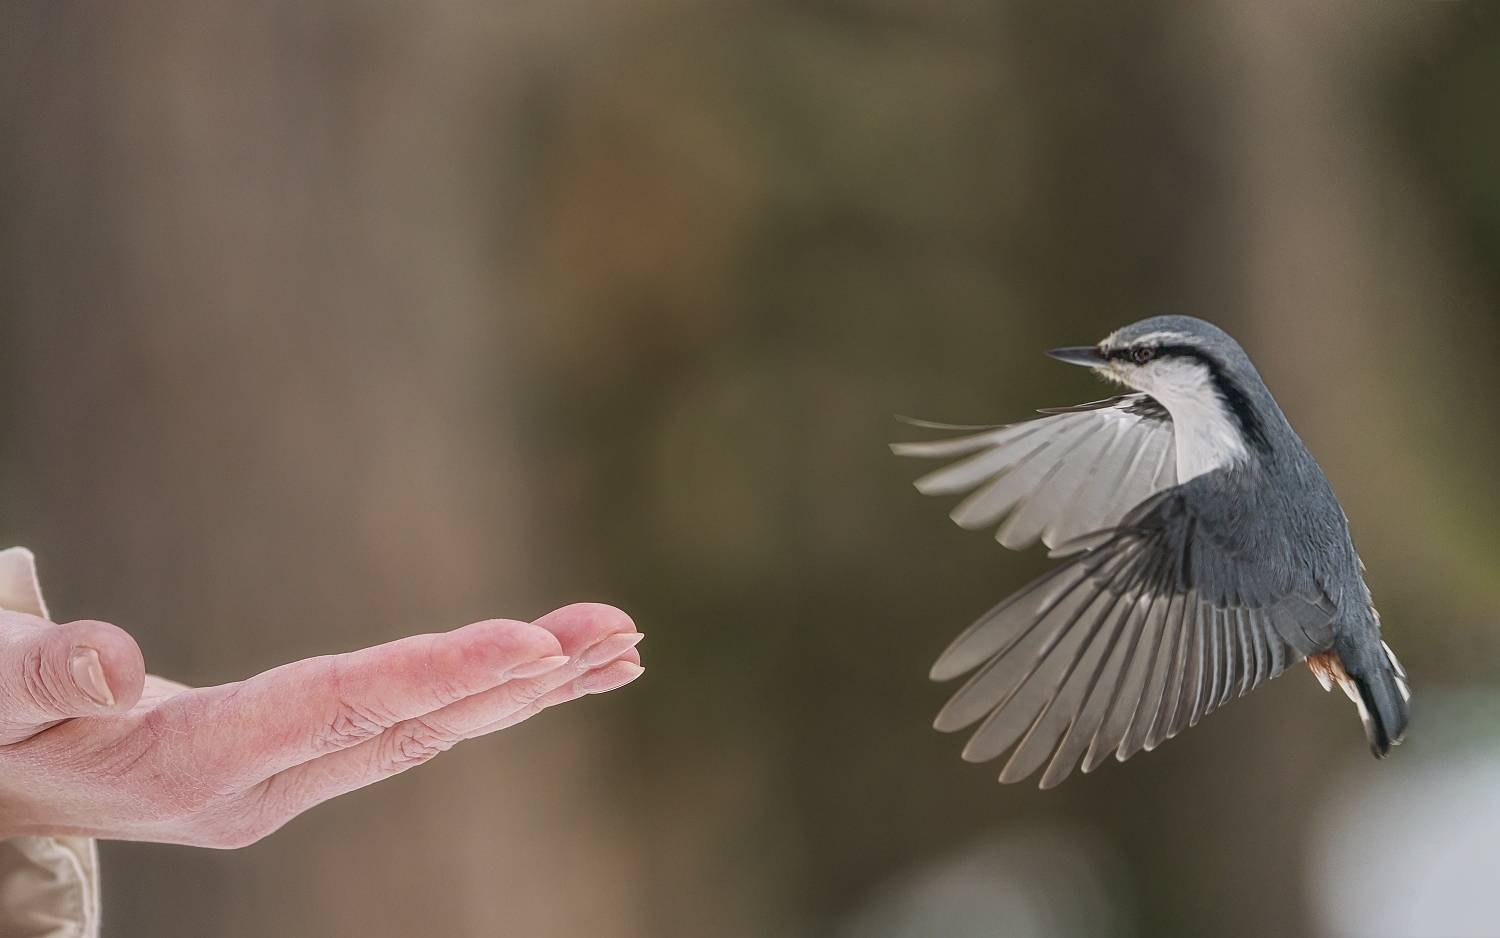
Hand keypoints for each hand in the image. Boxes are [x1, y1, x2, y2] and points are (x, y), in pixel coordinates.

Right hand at [0, 604, 643, 846]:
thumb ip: (40, 679)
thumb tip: (115, 663)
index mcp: (190, 764)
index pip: (338, 709)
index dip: (439, 675)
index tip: (537, 647)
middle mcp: (256, 789)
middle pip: (411, 729)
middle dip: (521, 682)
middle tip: (622, 636)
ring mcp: (281, 785)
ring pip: (423, 733)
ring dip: (522, 690)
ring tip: (619, 647)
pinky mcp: (291, 766)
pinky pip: (403, 728)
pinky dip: (478, 696)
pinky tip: (545, 672)